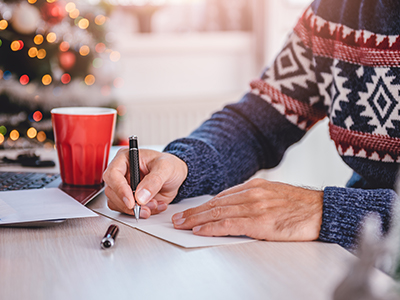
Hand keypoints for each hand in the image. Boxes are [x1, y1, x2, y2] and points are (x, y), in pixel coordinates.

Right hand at [103, 148, 187, 217]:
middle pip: (112, 192)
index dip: (120, 189)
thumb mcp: (165, 167)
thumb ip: (154, 181)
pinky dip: (142, 212)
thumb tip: (140, 196)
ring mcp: (124, 187)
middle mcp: (121, 173)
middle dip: (130, 203)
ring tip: (155, 204)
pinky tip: (155, 205)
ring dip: (136, 209)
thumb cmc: (169, 165)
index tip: (131, 201)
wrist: (176, 174)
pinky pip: (127, 211)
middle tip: (147, 206)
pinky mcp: (129, 198)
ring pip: (118, 204)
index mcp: (125, 158)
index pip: (113, 174)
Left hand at [172, 178, 322, 240]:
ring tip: (182, 224)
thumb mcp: (274, 195)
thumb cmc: (300, 206)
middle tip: (178, 218)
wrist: (323, 210)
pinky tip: (200, 230)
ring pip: (218, 212)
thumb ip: (254, 199)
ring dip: (196, 219)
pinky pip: (229, 224)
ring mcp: (255, 206)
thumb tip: (235, 208)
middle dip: (194, 212)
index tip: (191, 211)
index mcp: (254, 186)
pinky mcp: (260, 221)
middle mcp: (251, 193)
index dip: (204, 205)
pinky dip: (212, 227)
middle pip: (215, 203)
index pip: (222, 196)